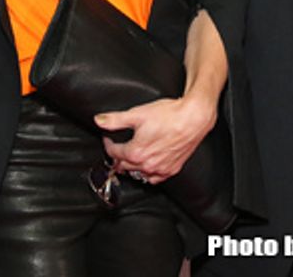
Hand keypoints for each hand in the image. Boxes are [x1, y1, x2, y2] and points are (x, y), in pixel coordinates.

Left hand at [94, 94, 215, 184]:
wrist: (193, 118)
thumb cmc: (169, 115)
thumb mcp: (137, 114)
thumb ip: (115, 119)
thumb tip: (99, 120)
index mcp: (136, 152)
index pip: (114, 153)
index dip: (108, 144)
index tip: (108, 138)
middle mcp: (147, 164)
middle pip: (124, 165)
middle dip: (117, 156)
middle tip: (115, 149)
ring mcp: (160, 169)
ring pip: (138, 174)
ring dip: (130, 167)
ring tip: (127, 159)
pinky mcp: (172, 169)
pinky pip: (154, 179)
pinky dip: (147, 174)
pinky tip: (146, 168)